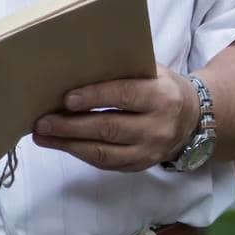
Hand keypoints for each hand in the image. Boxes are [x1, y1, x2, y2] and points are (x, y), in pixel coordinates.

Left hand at [31, 68, 198, 171]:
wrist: (192, 117)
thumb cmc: (160, 86)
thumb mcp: (150, 71)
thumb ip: (121, 70)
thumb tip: (76, 68)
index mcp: (161, 96)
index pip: (124, 96)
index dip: (94, 98)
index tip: (67, 99)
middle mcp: (157, 127)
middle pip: (109, 128)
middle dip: (71, 126)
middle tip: (42, 122)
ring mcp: (150, 151)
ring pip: (104, 152)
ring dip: (69, 145)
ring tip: (42, 136)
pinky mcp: (140, 165)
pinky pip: (106, 163)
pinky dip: (81, 153)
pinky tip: (62, 144)